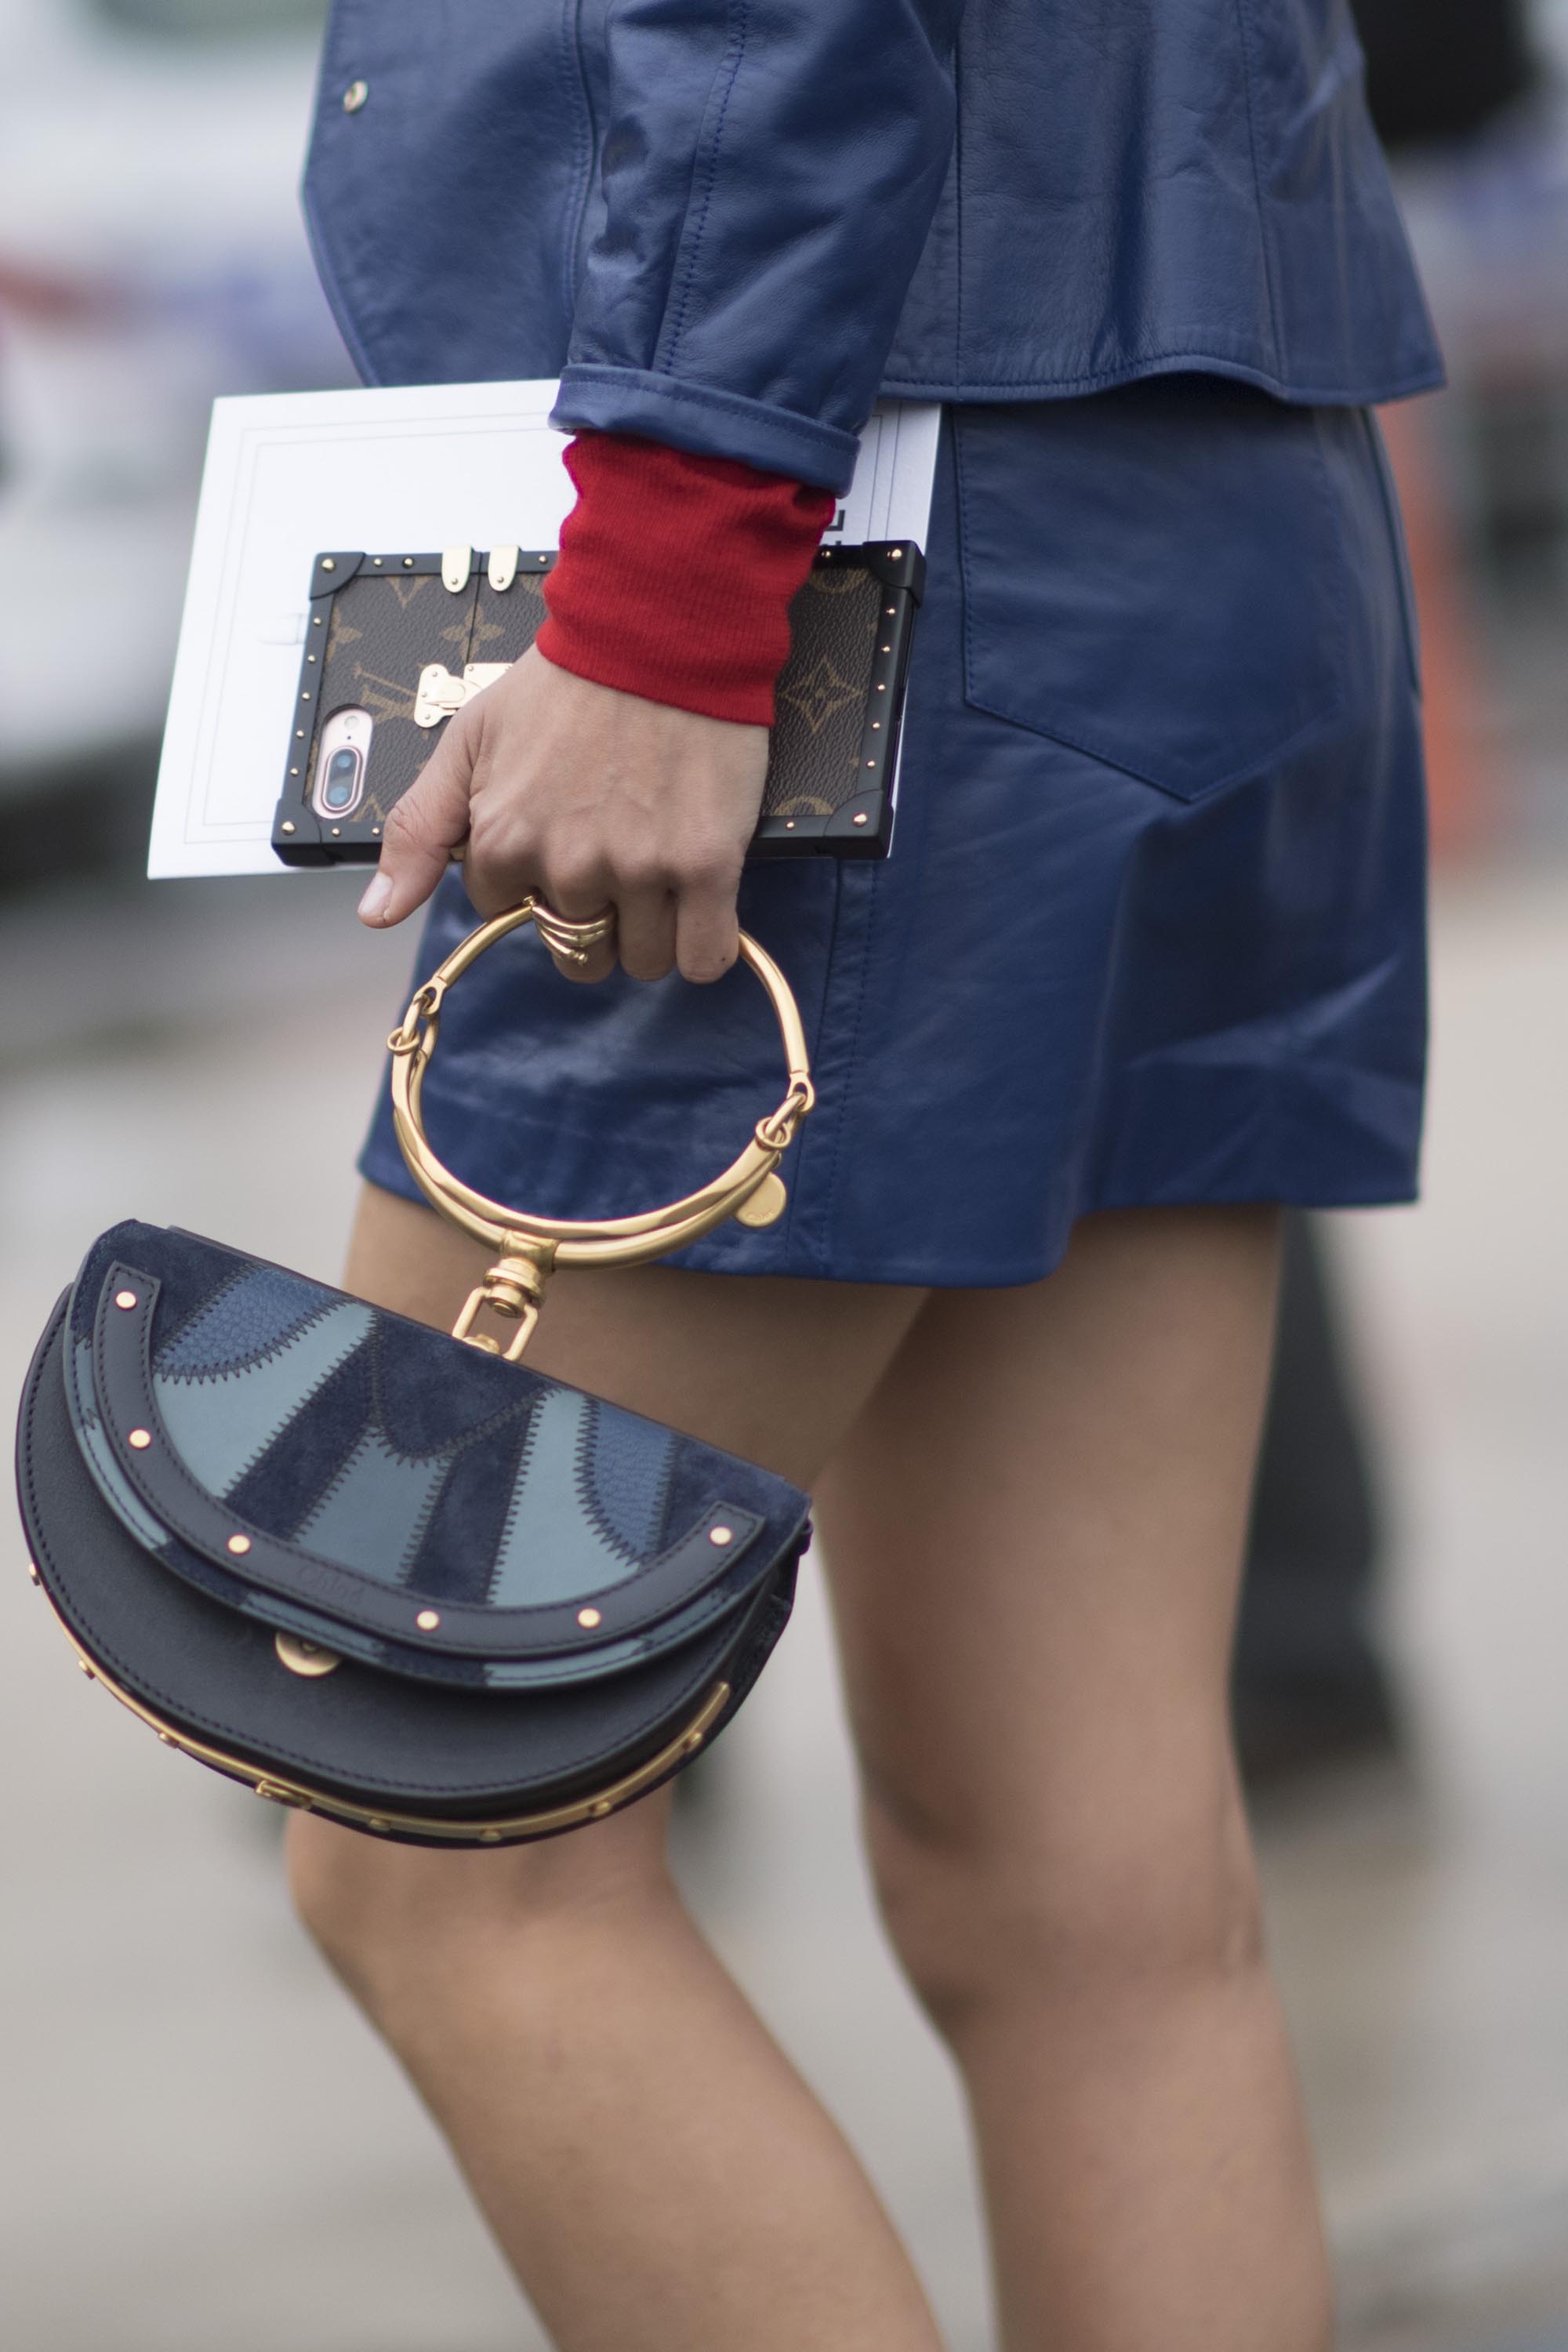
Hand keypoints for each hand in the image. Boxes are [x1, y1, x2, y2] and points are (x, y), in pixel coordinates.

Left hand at [357, 649, 767, 983]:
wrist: (657, 630)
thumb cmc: (566, 680)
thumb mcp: (468, 740)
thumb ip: (419, 830)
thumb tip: (377, 916)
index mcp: (503, 840)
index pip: (508, 912)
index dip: (533, 881)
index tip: (559, 836)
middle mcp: (568, 866)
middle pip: (577, 951)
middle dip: (592, 921)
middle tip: (614, 856)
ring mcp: (640, 870)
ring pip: (641, 961)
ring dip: (649, 933)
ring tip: (659, 868)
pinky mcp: (707, 865)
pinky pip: (704, 957)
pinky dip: (703, 949)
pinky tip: (699, 912)